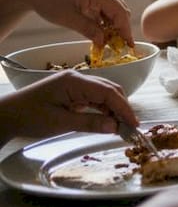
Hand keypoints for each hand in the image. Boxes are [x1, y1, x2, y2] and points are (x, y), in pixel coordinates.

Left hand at [0, 70, 139, 140]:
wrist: (6, 116)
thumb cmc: (29, 117)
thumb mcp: (60, 123)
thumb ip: (90, 123)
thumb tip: (116, 127)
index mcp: (75, 82)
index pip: (108, 92)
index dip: (124, 108)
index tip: (135, 125)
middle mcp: (78, 78)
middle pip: (110, 90)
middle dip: (123, 107)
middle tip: (131, 128)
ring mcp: (74, 84)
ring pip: (104, 94)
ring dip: (114, 109)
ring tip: (121, 126)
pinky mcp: (71, 92)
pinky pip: (94, 98)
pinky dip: (104, 109)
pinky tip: (107, 120)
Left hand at [17, 0, 133, 46]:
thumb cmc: (48, 1)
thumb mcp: (68, 19)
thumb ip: (88, 30)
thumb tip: (104, 42)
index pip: (120, 12)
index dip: (125, 30)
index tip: (128, 45)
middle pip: (120, 10)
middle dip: (121, 28)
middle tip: (119, 45)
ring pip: (113, 10)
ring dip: (113, 25)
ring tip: (109, 41)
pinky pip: (104, 9)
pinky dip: (104, 21)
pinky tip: (100, 31)